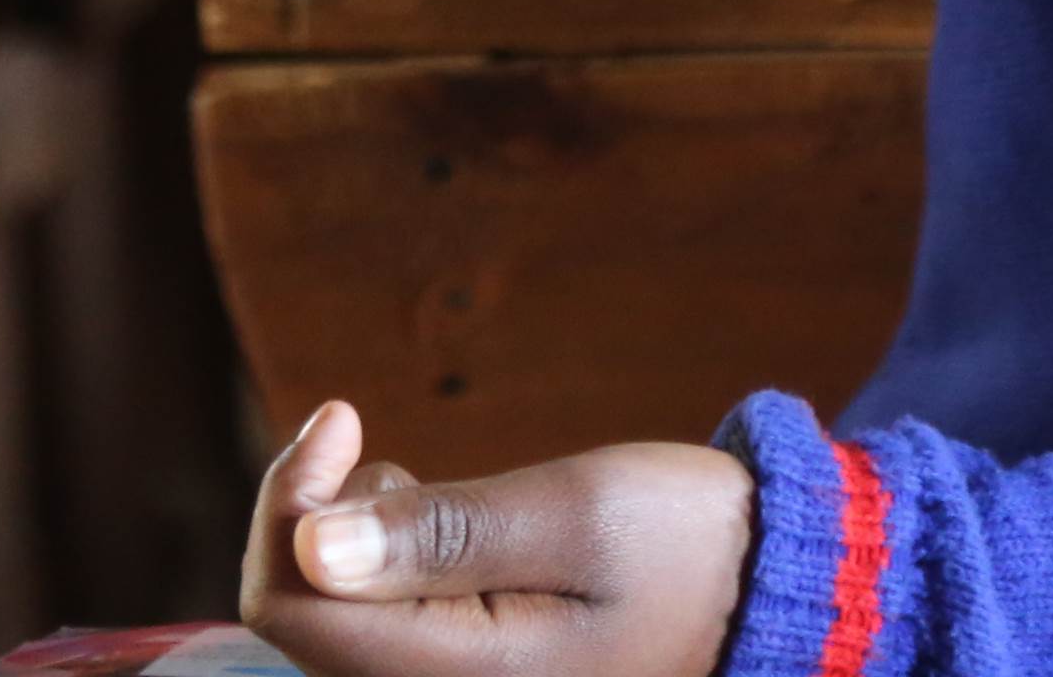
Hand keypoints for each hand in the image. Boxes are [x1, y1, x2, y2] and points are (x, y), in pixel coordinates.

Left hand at [242, 402, 754, 676]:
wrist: (765, 594)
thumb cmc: (682, 544)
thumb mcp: (571, 515)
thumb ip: (440, 534)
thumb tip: (308, 544)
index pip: (292, 610)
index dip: (287, 505)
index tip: (343, 418)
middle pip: (301, 622)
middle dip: (310, 519)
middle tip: (363, 439)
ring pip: (333, 626)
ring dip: (343, 544)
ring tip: (414, 488)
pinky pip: (378, 634)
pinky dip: (378, 570)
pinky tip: (431, 531)